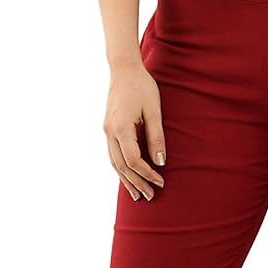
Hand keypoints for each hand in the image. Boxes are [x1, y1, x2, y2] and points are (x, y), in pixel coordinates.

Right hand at [104, 57, 166, 200]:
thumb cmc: (142, 87)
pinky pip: (113, 154)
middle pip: (122, 166)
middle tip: (151, 197)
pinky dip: (120, 169)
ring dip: (126, 180)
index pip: (133, 160)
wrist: (124, 70)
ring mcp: (107, 131)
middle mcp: (110, 132)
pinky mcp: (108, 129)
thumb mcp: (154, 110)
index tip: (161, 182)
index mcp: (121, 128)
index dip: (147, 174)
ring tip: (137, 195)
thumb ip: (156, 137)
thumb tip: (161, 162)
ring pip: (114, 163)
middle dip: (137, 183)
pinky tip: (128, 176)